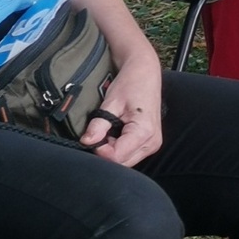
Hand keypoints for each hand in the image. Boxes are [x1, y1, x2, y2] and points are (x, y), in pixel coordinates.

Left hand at [79, 51, 162, 167]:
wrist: (144, 74)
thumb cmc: (130, 84)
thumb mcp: (111, 103)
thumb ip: (99, 124)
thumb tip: (86, 141)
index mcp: (144, 132)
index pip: (117, 156)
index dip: (99, 150)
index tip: (92, 136)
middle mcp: (152, 143)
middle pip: (122, 163)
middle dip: (105, 152)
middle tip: (97, 134)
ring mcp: (152, 145)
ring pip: (125, 162)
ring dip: (111, 151)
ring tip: (107, 132)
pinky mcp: (149, 144)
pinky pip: (130, 155)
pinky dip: (118, 149)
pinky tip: (114, 135)